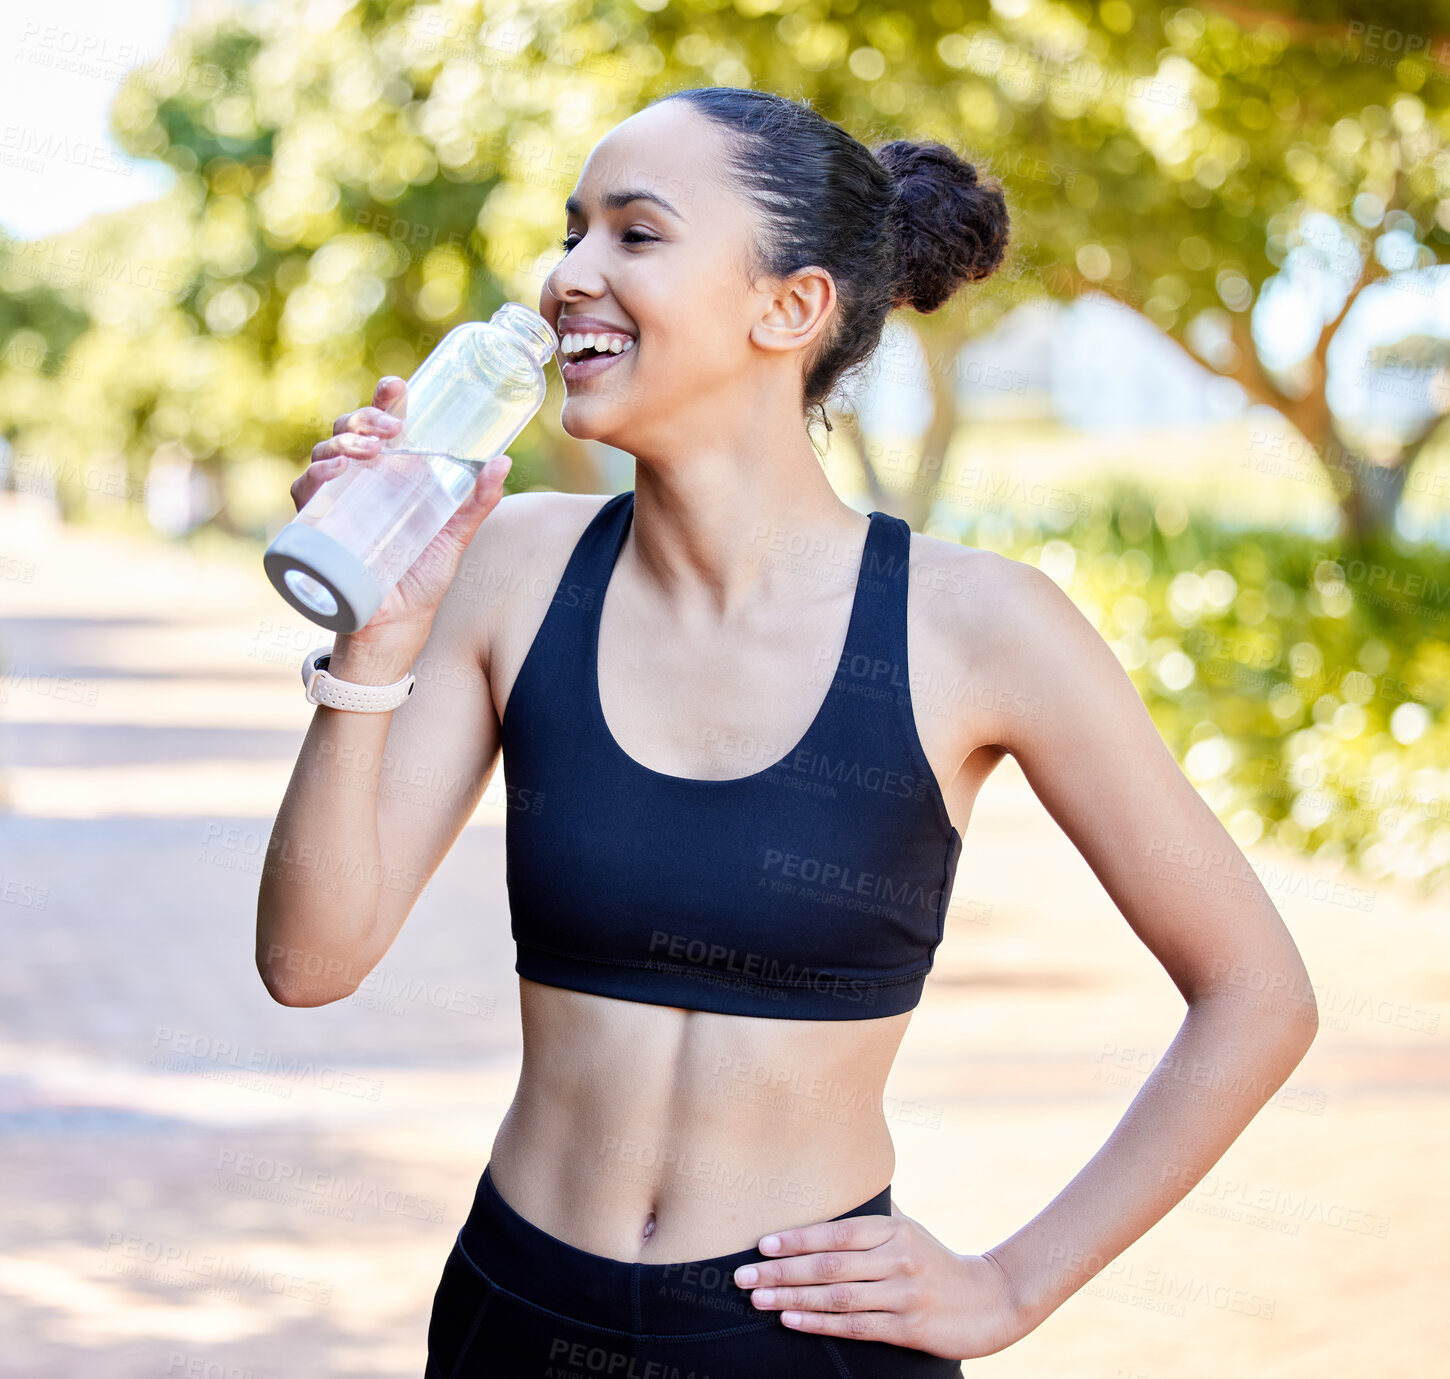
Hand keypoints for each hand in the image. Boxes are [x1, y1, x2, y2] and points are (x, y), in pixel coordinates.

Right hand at [292, 375, 512, 644]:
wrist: (396, 628)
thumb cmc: (420, 579)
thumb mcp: (454, 537)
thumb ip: (477, 502)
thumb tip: (503, 461)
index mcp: (388, 476)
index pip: (380, 427)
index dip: (383, 401)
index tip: (397, 386)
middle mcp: (358, 483)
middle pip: (348, 433)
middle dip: (363, 419)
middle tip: (390, 429)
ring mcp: (335, 503)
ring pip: (324, 454)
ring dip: (342, 443)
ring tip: (368, 451)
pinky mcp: (317, 528)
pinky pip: (305, 492)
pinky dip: (315, 476)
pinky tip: (334, 472)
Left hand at [730, 1198, 1028, 1360]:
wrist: (990, 1301)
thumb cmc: (936, 1262)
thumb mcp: (909, 1231)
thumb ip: (872, 1220)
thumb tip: (830, 1198)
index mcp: (892, 1230)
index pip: (835, 1233)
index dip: (796, 1239)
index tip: (760, 1244)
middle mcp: (896, 1259)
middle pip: (827, 1266)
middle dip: (780, 1271)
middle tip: (741, 1276)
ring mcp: (902, 1294)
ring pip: (836, 1297)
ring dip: (791, 1298)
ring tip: (757, 1299)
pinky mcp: (908, 1328)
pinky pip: (855, 1326)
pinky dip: (819, 1323)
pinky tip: (791, 1320)